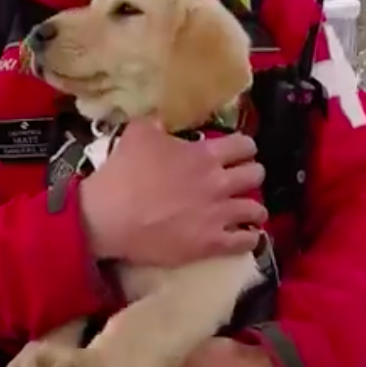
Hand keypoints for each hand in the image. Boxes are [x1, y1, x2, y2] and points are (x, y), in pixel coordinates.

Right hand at [79, 119, 266, 266]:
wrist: (108, 217)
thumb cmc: (123, 174)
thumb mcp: (137, 134)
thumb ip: (158, 124)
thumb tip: (165, 123)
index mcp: (204, 155)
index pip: (244, 145)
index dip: (244, 147)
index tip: (238, 152)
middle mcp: (218, 183)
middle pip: (256, 174)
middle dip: (251, 174)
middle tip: (240, 180)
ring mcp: (217, 215)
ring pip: (256, 210)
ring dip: (254, 209)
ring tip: (247, 212)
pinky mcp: (211, 243)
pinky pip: (246, 242)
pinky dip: (250, 239)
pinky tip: (246, 237)